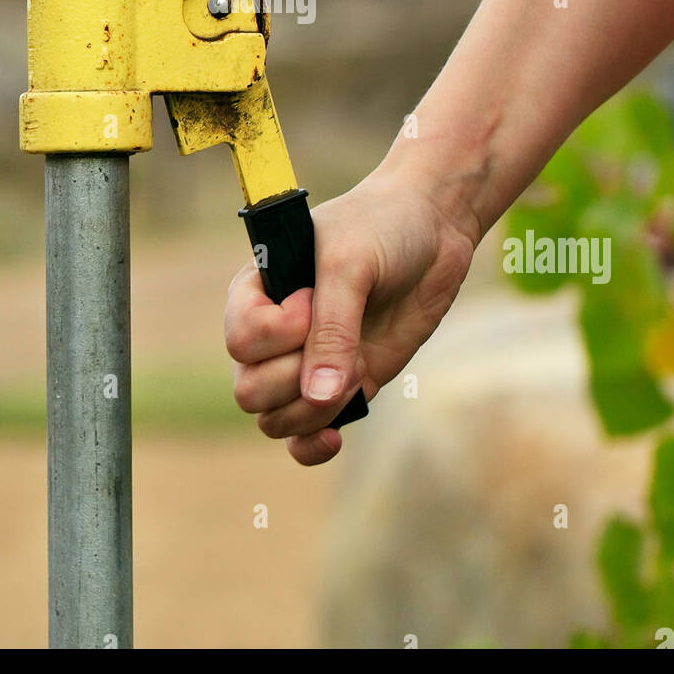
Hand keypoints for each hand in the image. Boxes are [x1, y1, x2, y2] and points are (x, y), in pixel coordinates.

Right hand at [224, 162, 478, 464]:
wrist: (432, 228)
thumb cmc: (380, 228)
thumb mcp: (351, 265)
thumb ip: (333, 329)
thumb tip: (316, 397)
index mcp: (257, 290)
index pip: (241, 340)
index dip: (280, 333)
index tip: (315, 299)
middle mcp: (272, 332)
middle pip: (249, 391)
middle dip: (298, 378)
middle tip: (345, 339)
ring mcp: (306, 362)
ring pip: (274, 420)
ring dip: (317, 408)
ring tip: (359, 366)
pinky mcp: (340, 384)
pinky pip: (304, 436)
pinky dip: (313, 445)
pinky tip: (337, 436)